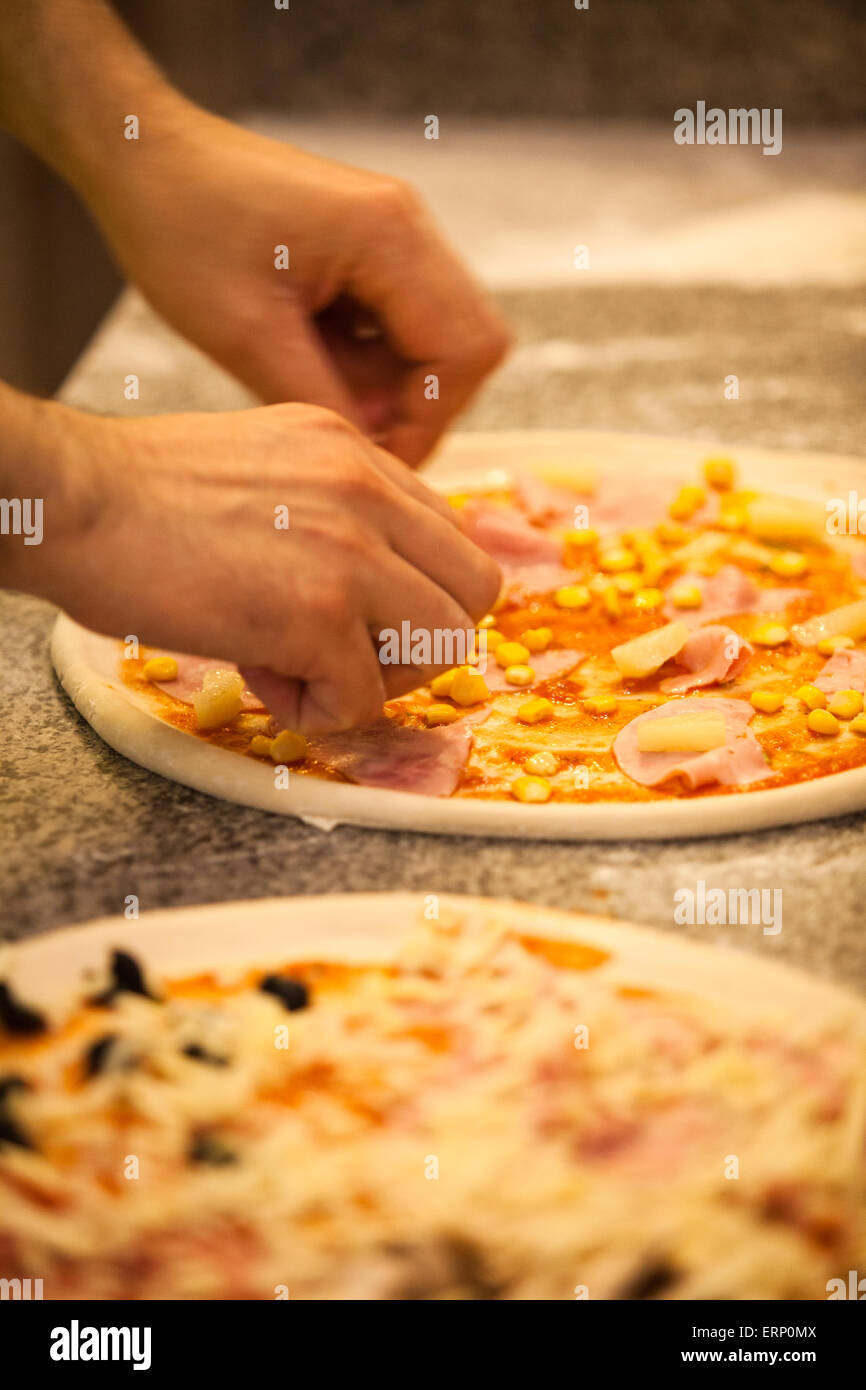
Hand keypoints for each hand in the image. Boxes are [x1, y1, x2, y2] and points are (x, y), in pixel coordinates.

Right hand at [33, 402, 499, 731]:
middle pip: (475, 591)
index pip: (451, 536)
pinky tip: (263, 679)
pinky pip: (365, 697)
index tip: (362, 618)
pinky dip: (319, 711)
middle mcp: (368, 489)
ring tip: (301, 666)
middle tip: (347, 653)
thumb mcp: (263, 468)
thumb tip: (367, 582)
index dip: (417, 593)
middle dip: (421, 640)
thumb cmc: (139, 498)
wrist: (70, 501)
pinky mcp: (317, 612)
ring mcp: (351, 549)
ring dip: (380, 679)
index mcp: (355, 452)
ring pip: (446, 644)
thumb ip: (328, 507)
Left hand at [86, 105, 509, 464]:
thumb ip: (321, 401)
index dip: (433, 419)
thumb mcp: (246, 334)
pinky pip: (395, 324)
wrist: (142, 157)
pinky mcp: (366, 248)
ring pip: (432, 339)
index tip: (383, 463)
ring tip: (314, 393)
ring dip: (387, 385)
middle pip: (466, 344)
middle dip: (419, 405)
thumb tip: (372, 463)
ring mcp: (390, 234)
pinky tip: (307, 365)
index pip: (465, 350)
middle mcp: (406, 226)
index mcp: (389, 235)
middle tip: (357, 438)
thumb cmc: (178, 225)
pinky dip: (365, 361)